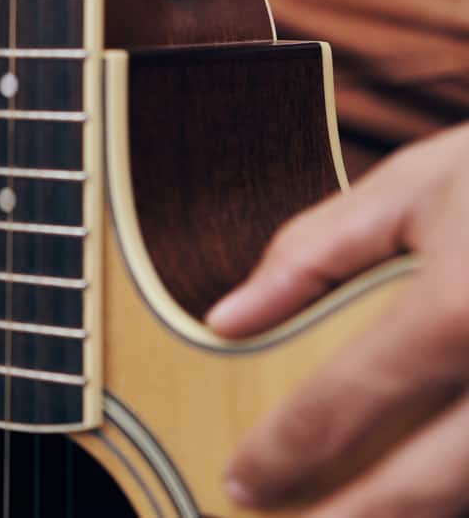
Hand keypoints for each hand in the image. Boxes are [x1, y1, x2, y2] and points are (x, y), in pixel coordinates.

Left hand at [206, 122, 468, 515]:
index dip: (280, 453)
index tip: (240, 481)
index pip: (344, 404)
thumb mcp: (412, 187)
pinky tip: (430, 496)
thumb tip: (226, 318)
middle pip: (427, 484)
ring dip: (416, 516)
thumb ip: (312, 256)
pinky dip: (466, 492)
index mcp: (460, 309)